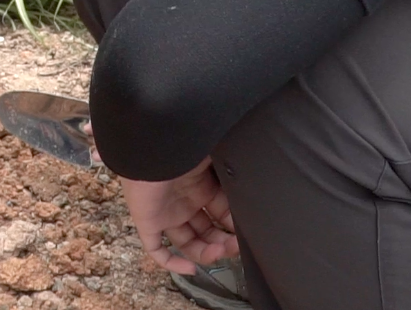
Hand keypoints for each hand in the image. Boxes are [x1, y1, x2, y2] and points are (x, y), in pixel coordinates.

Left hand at [84, 123, 237, 273]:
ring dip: (207, 253)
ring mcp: (166, 213)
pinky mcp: (147, 221)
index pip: (223, 214)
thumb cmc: (188, 145)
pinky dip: (172, 264)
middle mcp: (184, 201)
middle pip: (207, 232)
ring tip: (222, 251)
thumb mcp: (219, 159)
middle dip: (225, 242)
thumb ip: (236, 172)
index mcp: (202, 186)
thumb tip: (262, 182)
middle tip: (237, 245)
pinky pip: (156, 250)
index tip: (250, 233)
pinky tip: (192, 269)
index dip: (236, 227)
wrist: (154, 142)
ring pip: (187, 243)